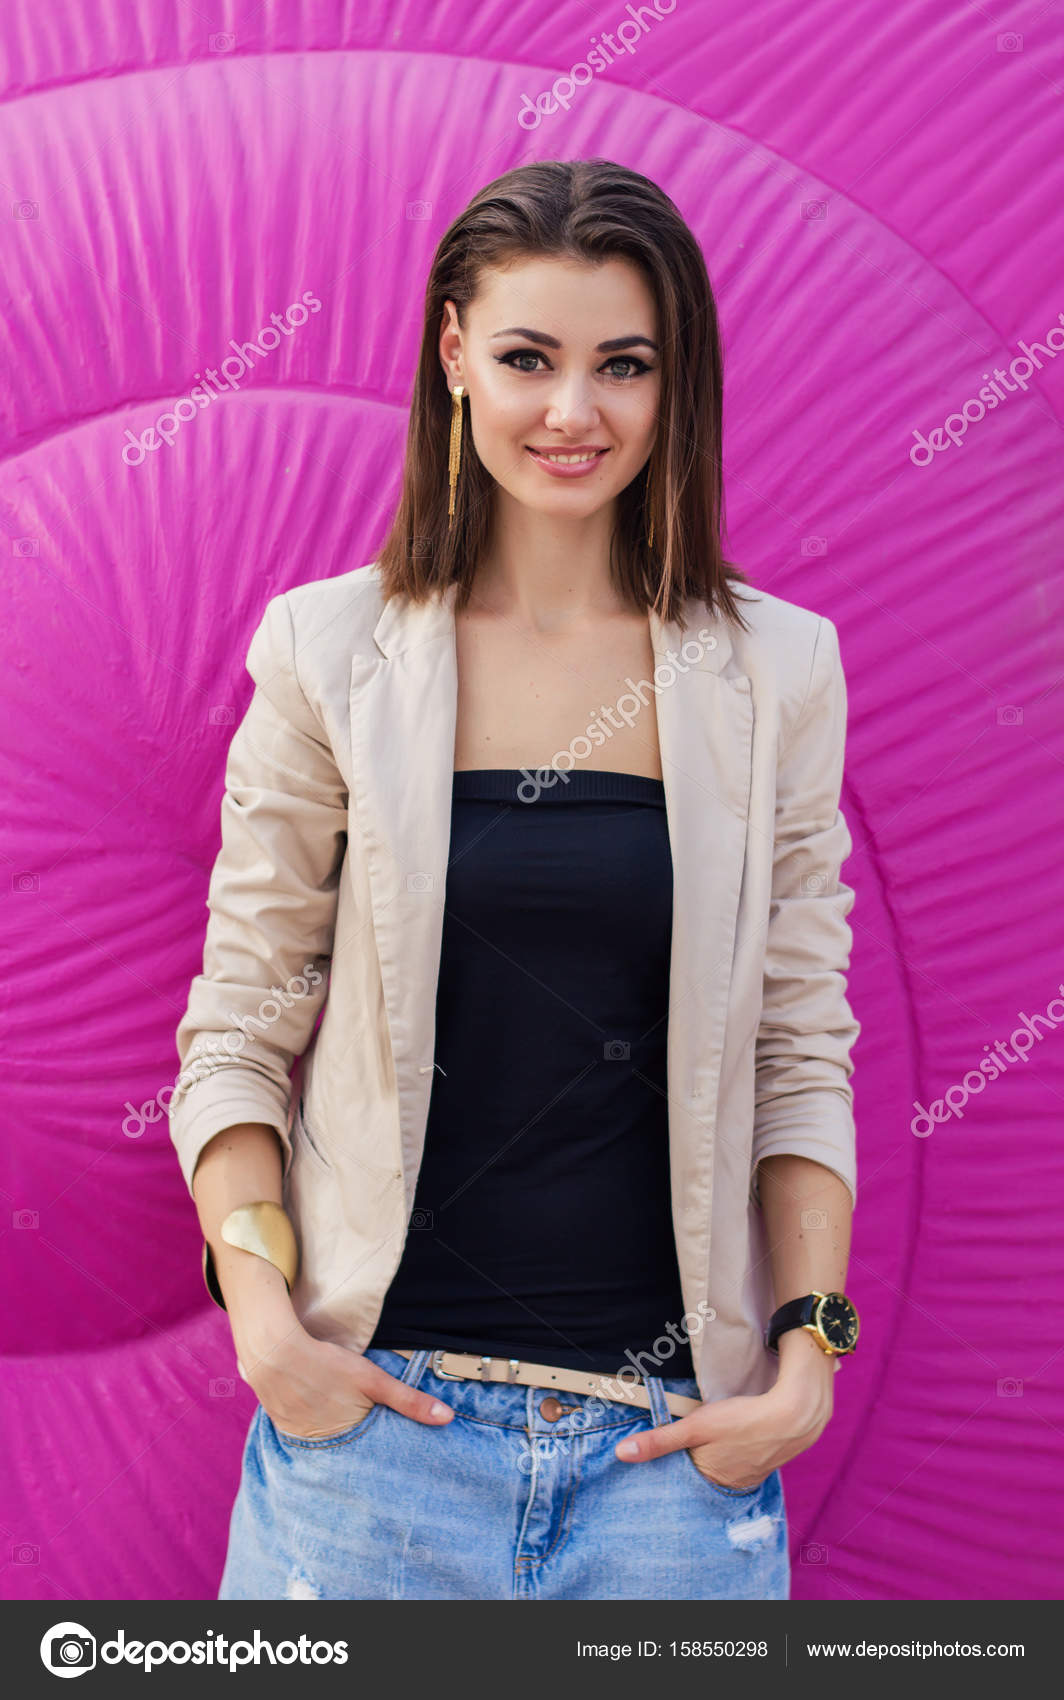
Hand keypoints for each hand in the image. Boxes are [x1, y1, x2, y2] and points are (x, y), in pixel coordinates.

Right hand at [231, 1309, 454, 1439]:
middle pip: (343, 1452)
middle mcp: (318, 1446)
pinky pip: (300, 1430)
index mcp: (343, 1441)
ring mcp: (296, 1436)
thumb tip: (447, 1419)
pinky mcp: (280, 1422)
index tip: (389, 1465)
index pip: (367, 1459)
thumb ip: (409, 1401)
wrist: (273, 1351)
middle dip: (355, 1451)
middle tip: (363, 1443)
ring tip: (338, 1424)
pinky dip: (311, 1424)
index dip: (377, 1459)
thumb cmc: (326, 1364)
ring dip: (331, 1437)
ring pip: (322, 1442)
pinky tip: (315, 1411)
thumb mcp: (373, 1380)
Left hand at [615, 1337, 834, 1488]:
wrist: (795, 1413)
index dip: (673, 1464)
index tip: (661, 1454)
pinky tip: (734, 1435)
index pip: (683, 1477)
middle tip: (685, 1440)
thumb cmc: (743, 1420)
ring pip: (724, 1464)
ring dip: (715, 1453)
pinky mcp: (767, 1458)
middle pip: (704, 1472)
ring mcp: (752, 1473)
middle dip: (692, 1460)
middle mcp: (733, 1484)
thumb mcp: (695, 1427)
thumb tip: (621, 1454)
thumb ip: (659, 1440)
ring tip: (707, 1438)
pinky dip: (735, 1449)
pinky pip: (743, 1458)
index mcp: (712, 1480)